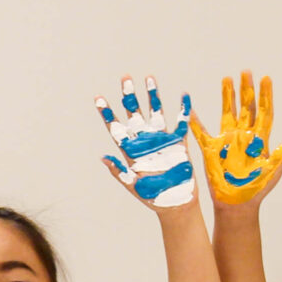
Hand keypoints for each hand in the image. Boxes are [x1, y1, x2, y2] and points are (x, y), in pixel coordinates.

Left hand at [97, 76, 195, 207]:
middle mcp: (144, 141)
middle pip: (134, 113)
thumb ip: (119, 172)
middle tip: (125, 77)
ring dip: (152, 96)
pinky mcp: (178, 143)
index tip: (98, 97)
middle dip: (130, 96)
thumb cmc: (152, 197)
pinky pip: (181, 123)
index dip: (107, 113)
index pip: (116, 128)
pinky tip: (183, 95)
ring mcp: (161, 140)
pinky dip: (183, 110)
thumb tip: (103, 158)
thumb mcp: (133, 186)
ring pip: (155, 112)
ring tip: (149, 78)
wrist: (174, 203)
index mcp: (131, 150)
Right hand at [187, 70, 281, 205]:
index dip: (265, 95)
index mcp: (260, 139)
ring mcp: (228, 141)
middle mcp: (244, 136)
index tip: (266, 79)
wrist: (237, 204)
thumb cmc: (257, 189)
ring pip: (228, 112)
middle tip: (246, 71)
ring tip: (227, 79)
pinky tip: (191, 109)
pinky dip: (196, 122)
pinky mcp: (212, 149)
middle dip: (246, 90)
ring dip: (227, 97)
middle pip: (246, 107)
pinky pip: (202, 133)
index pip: (264, 112)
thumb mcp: (273, 170)